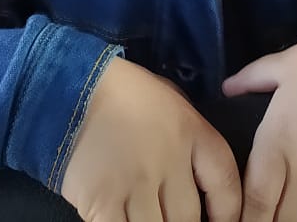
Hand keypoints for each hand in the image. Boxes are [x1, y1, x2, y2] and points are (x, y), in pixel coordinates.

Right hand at [60, 57, 240, 221]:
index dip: (229, 213)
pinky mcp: (102, 202)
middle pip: (188, 219)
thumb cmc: (121, 92)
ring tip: (149, 218)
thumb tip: (202, 176)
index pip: (225, 182)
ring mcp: (135, 184)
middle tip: (174, 219)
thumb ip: (191, 136)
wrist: (67, 87)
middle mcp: (168, 161)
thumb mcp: (170, 99)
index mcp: (191, 131)